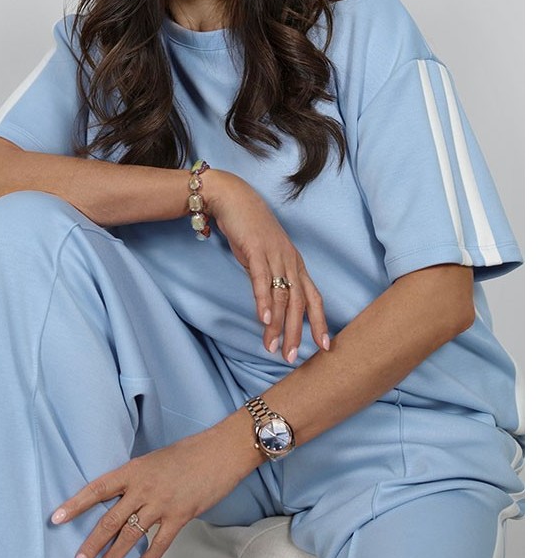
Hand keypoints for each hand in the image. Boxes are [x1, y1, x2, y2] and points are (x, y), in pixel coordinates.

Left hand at [50, 426, 256, 557]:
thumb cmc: (188, 453)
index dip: (75, 504)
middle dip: (92, 543)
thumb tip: (120, 497)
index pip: (97, 489)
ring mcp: (162, 503)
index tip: (56, 519)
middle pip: (110, 519)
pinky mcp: (181, 515)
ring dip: (116, 555)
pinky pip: (161, 541)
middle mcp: (143, 488)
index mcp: (133, 471)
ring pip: (131, 534)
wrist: (220, 452)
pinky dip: (151, 556)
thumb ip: (135, 479)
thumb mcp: (153, 460)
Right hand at [204, 171, 331, 362]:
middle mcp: (290, 261)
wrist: (234, 200)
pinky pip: (262, 280)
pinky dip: (263, 301)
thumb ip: (272, 280)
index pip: (314, 298)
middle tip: (291, 357)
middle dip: (296, 332)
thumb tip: (271, 306)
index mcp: (295, 264)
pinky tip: (262, 319)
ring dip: (277, 324)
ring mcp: (274, 255)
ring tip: (272, 347)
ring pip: (281, 295)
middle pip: (299, 302)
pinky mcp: (256, 250)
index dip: (320, 322)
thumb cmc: (250, 230)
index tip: (324, 346)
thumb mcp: (266, 258)